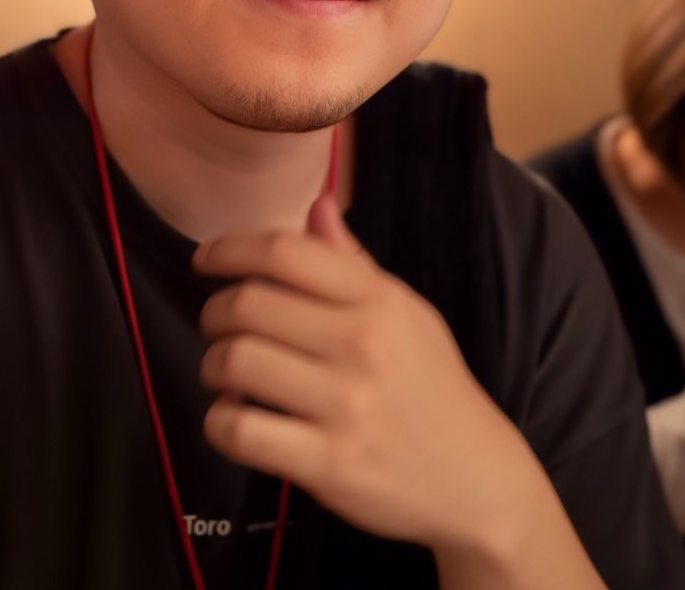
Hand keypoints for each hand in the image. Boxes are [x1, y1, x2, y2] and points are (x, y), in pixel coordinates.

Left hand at [193, 194, 538, 555]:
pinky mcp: (328, 465)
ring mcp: (344, 406)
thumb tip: (318, 203)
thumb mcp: (407, 313)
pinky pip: (241, 431)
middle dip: (215, 311)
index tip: (206, 258)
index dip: (231, 248)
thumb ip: (354, 263)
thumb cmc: (432, 387)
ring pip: (236, 363)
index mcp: (378, 301)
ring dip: (214, 365)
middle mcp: (361, 345)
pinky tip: (234, 417)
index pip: (286, 252)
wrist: (477, 480)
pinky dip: (221, 422)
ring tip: (226, 371)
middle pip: (249, 304)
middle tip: (217, 324)